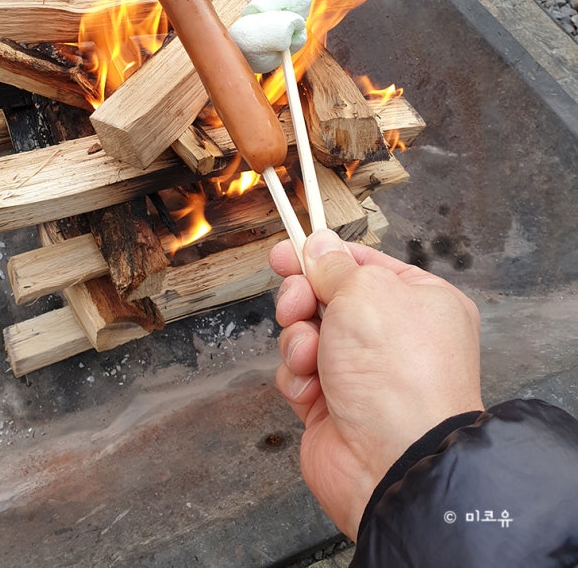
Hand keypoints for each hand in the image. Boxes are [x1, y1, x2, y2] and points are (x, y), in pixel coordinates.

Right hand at [270, 230, 482, 539]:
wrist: (394, 459)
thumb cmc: (398, 372)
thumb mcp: (364, 292)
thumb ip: (333, 265)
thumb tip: (318, 245)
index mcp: (419, 301)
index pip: (363, 264)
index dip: (321, 255)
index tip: (285, 252)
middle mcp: (395, 336)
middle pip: (328, 298)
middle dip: (303, 300)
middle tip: (296, 305)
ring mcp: (364, 372)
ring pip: (307, 334)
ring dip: (299, 340)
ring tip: (312, 356)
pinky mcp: (334, 405)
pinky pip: (300, 374)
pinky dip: (299, 378)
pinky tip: (314, 390)